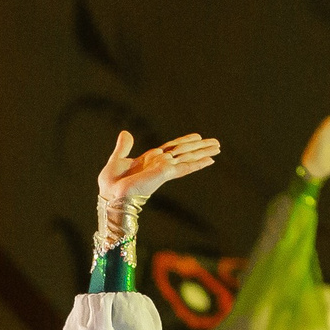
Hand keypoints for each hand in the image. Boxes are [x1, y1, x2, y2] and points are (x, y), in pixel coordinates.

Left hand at [97, 130, 220, 211]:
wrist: (111, 195)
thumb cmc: (111, 184)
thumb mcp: (116, 160)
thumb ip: (123, 147)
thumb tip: (126, 133)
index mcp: (150, 160)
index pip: (171, 148)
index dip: (184, 141)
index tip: (197, 137)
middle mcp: (160, 164)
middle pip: (183, 152)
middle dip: (200, 147)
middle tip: (216, 143)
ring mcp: (164, 169)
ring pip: (187, 157)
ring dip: (203, 152)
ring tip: (218, 148)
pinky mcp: (165, 173)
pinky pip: (184, 167)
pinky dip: (197, 163)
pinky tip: (209, 160)